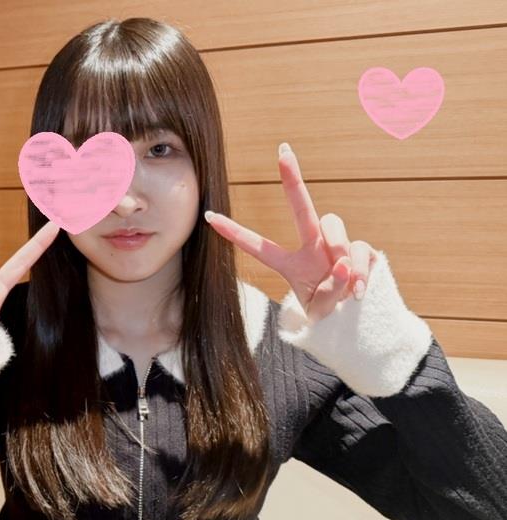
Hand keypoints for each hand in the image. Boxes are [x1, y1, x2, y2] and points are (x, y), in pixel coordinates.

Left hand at [205, 144, 377, 323]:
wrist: (356, 319)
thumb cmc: (329, 313)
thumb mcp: (320, 312)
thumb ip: (328, 292)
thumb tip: (343, 265)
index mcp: (290, 265)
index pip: (258, 246)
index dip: (234, 232)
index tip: (208, 216)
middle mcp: (311, 247)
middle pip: (300, 208)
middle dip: (293, 178)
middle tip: (283, 150)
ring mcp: (335, 245)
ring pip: (333, 226)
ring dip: (338, 250)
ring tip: (345, 286)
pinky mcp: (360, 248)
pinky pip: (360, 248)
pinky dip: (361, 271)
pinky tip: (358, 291)